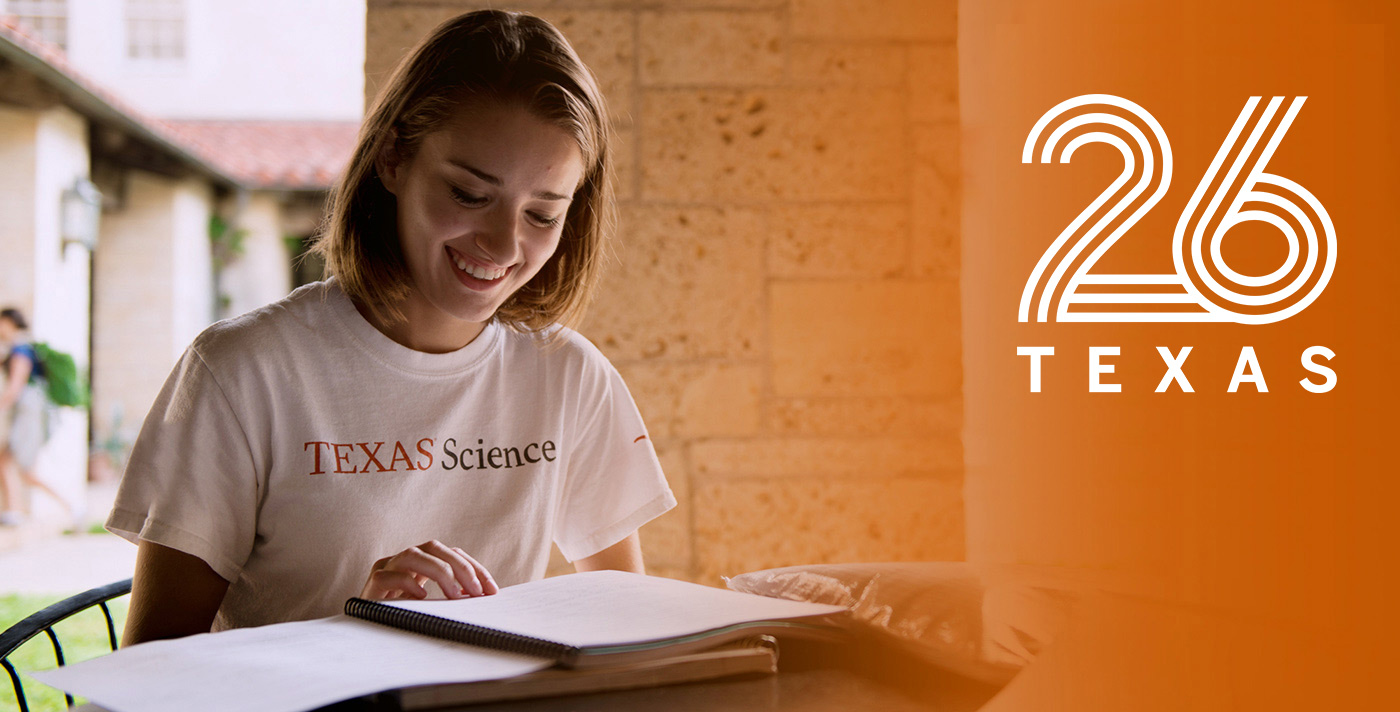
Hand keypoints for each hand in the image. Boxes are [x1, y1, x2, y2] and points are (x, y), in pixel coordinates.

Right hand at [360, 540, 498, 599]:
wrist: (366, 622)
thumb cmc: (402, 612)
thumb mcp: (432, 602)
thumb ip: (451, 594)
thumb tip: (481, 596)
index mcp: (421, 560)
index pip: (451, 553)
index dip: (474, 568)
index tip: (492, 590)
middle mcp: (404, 558)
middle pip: (434, 547)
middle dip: (461, 568)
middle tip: (477, 592)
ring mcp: (386, 567)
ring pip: (412, 555)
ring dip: (439, 572)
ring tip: (455, 595)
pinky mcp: (373, 582)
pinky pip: (389, 575)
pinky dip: (407, 583)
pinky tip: (422, 597)